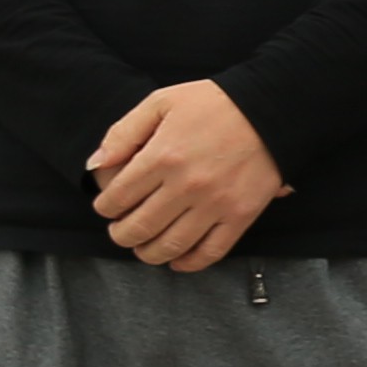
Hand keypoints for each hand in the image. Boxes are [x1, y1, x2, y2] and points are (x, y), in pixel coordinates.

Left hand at [87, 81, 283, 272]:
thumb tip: (95, 165)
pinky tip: (177, 260)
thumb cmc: (214, 104)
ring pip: (170, 246)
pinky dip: (189, 263)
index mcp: (162, 156)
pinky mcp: (241, 216)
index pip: (117, 198)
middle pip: (138, 228)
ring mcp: (215, 204)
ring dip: (148, 253)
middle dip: (121, 234)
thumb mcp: (161, 102)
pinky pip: (210, 252)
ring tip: (144, 247)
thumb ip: (123, 132)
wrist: (271, 109)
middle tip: (122, 230)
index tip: (109, 206)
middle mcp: (186, 185)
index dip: (105, 207)